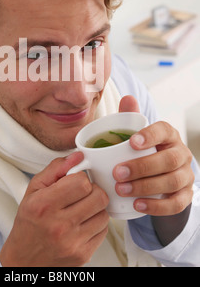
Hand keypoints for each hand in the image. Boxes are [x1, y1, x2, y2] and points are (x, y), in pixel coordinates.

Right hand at [0, 152, 108, 266]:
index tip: (74, 182)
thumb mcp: (34, 190)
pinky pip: (104, 231)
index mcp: (44, 205)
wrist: (25, 260)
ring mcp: (73, 242)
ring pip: (104, 213)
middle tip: (81, 195)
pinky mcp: (83, 255)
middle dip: (92, 191)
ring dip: (96, 208)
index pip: (81, 182)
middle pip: (98, 197)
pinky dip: (96, 224)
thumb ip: (56, 169)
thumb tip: (78, 156)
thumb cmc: (29, 222)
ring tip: (81, 209)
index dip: (80, 178)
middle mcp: (59, 225)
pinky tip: (82, 224)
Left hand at [113, 96, 193, 216]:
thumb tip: (127, 98)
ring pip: (173, 181)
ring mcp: (186, 175)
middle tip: (117, 173)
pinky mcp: (185, 195)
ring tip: (122, 189)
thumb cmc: (142, 150)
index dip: (150, 135)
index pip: (164, 130)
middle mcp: (181, 153)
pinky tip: (137, 206)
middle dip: (142, 167)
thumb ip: (130, 117)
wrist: (157, 175)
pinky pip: (176, 203)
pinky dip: (157, 206)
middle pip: (169, 159)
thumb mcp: (135, 134)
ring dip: (146, 187)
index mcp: (168, 135)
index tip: (131, 142)